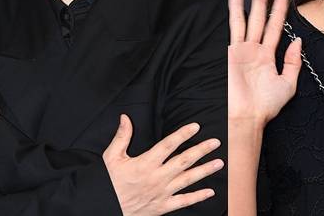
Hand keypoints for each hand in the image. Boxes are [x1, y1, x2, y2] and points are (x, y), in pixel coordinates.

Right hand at [103, 114, 222, 215]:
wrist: (104, 208)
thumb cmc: (108, 182)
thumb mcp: (111, 157)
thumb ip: (121, 137)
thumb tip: (125, 117)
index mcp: (146, 163)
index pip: (168, 145)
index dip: (183, 134)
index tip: (195, 126)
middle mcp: (157, 178)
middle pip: (184, 161)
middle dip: (201, 150)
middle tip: (215, 142)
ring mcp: (162, 193)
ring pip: (187, 180)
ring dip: (205, 170)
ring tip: (219, 162)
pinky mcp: (162, 207)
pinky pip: (183, 202)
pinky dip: (197, 197)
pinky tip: (209, 192)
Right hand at [228, 0, 301, 127]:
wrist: (245, 116)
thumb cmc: (263, 106)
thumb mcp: (288, 84)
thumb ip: (294, 62)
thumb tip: (298, 42)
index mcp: (267, 57)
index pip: (275, 29)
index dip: (279, 12)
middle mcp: (254, 50)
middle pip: (261, 19)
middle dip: (264, 1)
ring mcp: (242, 49)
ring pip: (247, 19)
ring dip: (250, 1)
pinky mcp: (231, 50)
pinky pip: (235, 25)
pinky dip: (235, 10)